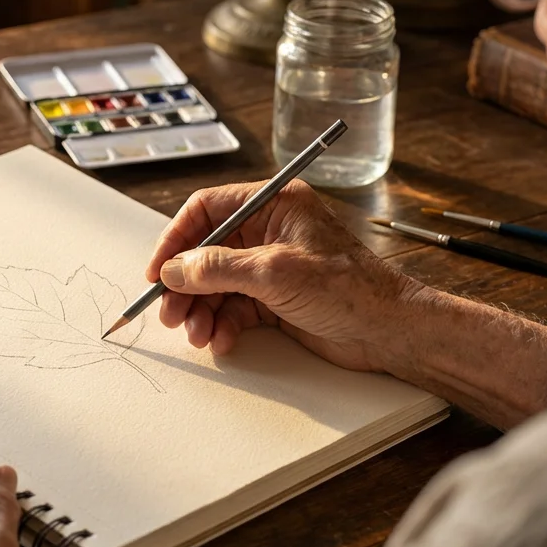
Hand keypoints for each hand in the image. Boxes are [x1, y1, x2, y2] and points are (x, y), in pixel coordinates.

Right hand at [146, 180, 425, 373]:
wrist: (388, 331)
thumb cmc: (348, 288)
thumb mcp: (274, 273)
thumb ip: (217, 269)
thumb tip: (174, 270)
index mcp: (273, 204)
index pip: (207, 210)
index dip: (176, 240)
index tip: (158, 272)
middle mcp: (269, 231)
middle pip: (206, 252)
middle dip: (185, 285)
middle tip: (169, 314)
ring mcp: (271, 266)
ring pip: (216, 285)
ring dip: (201, 311)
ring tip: (197, 336)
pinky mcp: (275, 299)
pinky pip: (233, 308)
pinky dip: (221, 325)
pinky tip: (220, 341)